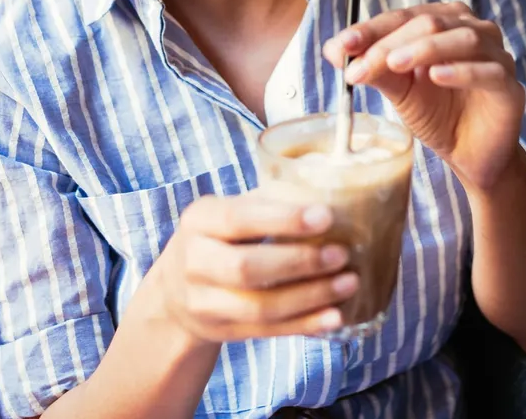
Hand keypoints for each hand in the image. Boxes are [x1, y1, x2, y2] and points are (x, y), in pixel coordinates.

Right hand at [153, 191, 358, 342]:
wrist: (176, 289)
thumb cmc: (220, 237)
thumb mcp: (229, 212)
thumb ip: (269, 203)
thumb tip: (334, 194)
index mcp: (199, 220)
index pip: (239, 219)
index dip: (283, 219)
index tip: (326, 216)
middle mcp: (194, 262)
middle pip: (246, 268)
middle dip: (299, 262)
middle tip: (342, 254)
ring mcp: (204, 303)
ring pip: (259, 306)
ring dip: (310, 297)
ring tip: (349, 283)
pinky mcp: (222, 331)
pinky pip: (267, 331)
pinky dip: (304, 324)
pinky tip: (335, 316)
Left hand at [324, 2, 523, 191]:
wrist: (470, 155)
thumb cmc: (438, 114)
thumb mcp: (399, 89)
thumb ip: (374, 67)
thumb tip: (335, 51)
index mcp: (444, 22)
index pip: (404, 16)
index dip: (371, 29)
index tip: (340, 46)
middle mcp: (473, 29)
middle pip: (430, 22)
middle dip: (390, 43)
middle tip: (359, 65)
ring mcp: (497, 55)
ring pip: (463, 38)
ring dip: (424, 48)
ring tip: (394, 64)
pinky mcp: (510, 86)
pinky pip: (489, 71)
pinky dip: (461, 70)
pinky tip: (436, 76)